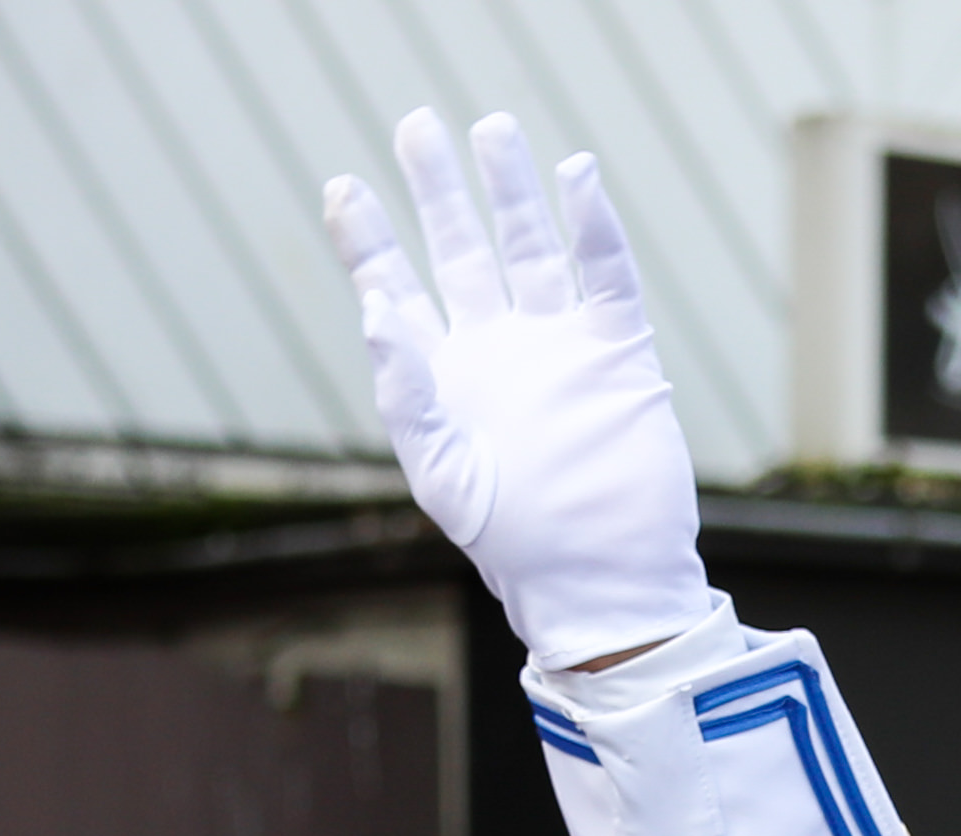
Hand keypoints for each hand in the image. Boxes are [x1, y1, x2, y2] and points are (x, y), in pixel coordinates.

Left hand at [323, 112, 715, 670]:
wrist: (607, 582)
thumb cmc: (517, 547)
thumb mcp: (443, 476)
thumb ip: (405, 393)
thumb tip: (377, 309)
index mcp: (444, 376)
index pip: (395, 289)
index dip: (368, 239)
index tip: (343, 187)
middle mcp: (498, 348)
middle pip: (462, 247)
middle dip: (439, 189)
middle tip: (419, 126)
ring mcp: (558, 346)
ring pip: (531, 246)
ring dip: (511, 190)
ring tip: (491, 128)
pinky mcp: (617, 353)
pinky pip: (606, 275)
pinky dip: (593, 227)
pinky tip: (575, 178)